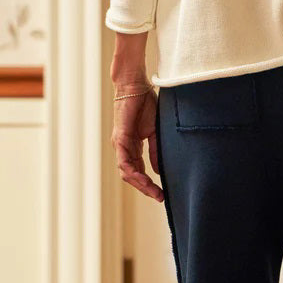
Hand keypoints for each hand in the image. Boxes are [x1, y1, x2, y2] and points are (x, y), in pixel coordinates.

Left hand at [111, 82, 163, 201]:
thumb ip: (155, 151)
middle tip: (159, 197)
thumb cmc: (145, 104)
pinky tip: (143, 180)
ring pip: (127, 172)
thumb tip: (158, 171)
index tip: (162, 194)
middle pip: (131, 175)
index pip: (138, 171)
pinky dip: (133, 172)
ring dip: (140, 184)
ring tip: (154, 192)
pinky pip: (124, 161)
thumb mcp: (155, 132)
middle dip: (146, 188)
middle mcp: (124, 148)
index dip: (149, 184)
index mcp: (132, 146)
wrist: (136, 86)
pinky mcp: (120, 138)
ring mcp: (120, 144)